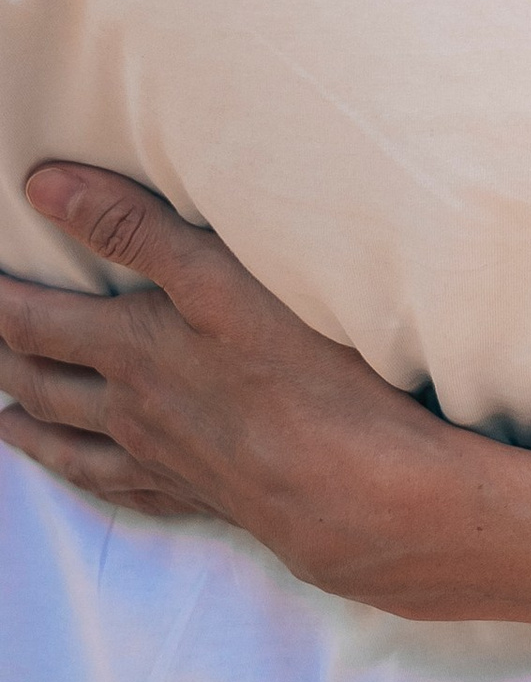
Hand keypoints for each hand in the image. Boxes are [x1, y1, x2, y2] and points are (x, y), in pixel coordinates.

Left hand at [0, 165, 461, 608]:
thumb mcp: (216, 276)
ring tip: (4, 420)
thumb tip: (45, 188)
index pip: (36, 324)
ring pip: (71, 444)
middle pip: (43, 385)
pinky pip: (119, 490)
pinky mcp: (197, 493)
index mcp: (131, 351)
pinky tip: (90, 479)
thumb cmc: (294, 367)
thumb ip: (132, 228)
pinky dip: (88, 480)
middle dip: (4, 362)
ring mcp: (161, 458)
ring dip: (30, 426)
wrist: (345, 483)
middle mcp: (131, 410)